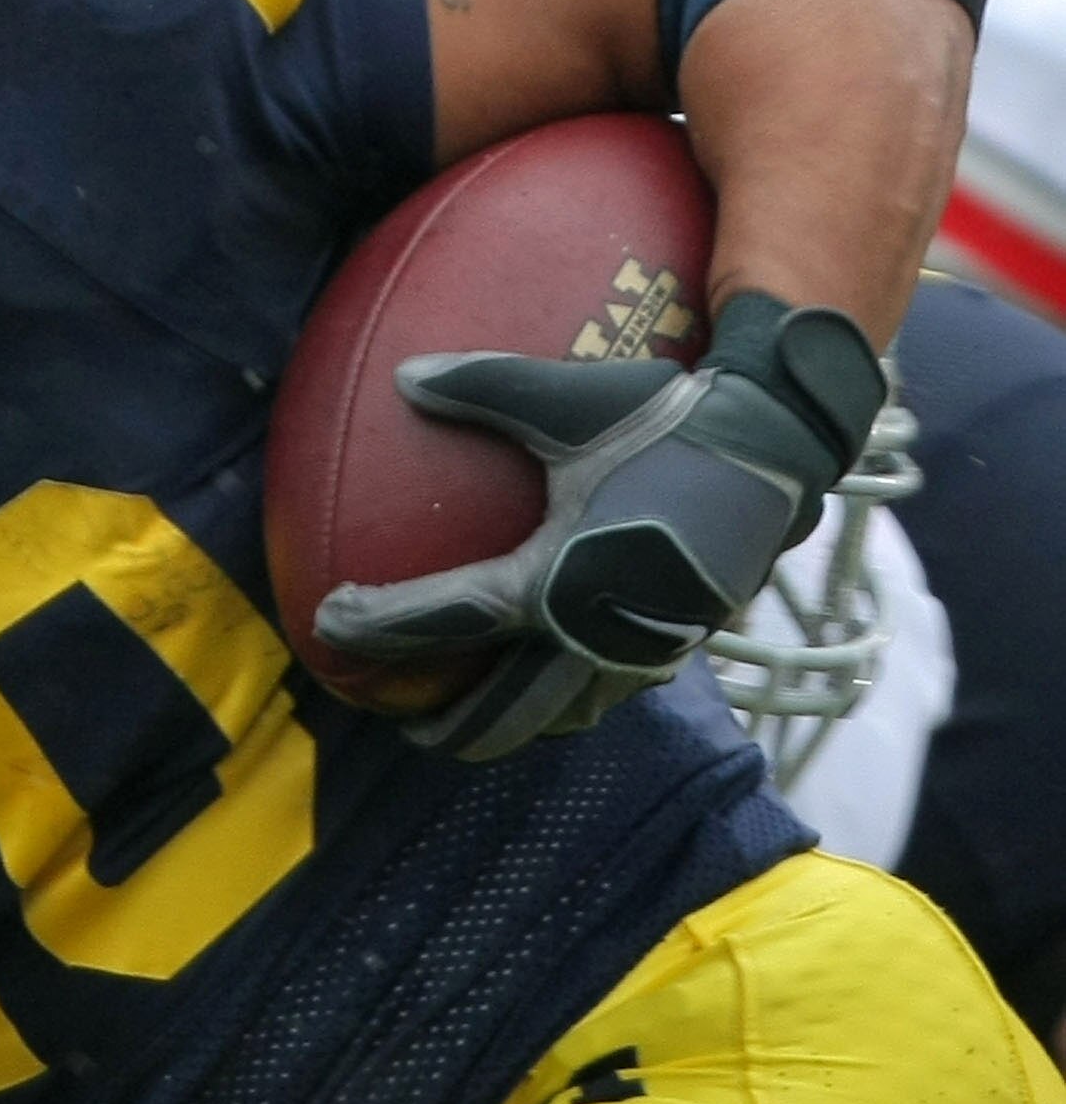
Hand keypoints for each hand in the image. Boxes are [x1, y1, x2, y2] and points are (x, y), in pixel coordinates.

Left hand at [314, 293, 883, 761]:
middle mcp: (595, 633)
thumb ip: (485, 387)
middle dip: (447, 727)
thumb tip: (404, 376)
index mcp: (559, 580)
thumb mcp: (572, 400)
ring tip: (469, 717)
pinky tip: (547, 676)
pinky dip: (560, 704)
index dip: (382, 627)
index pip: (449, 619)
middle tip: (401, 718)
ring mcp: (638, 651)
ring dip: (507, 726)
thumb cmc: (670, 419)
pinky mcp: (673, 649)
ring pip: (557, 717)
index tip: (329, 623)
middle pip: (502, 715)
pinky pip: (603, 696)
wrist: (775, 450)